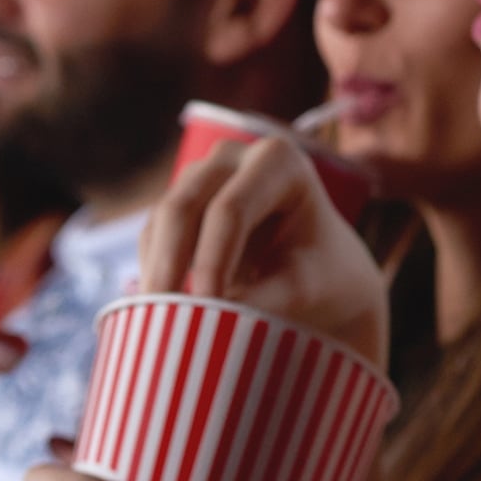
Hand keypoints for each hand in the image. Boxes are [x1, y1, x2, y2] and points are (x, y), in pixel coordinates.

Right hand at [139, 136, 387, 367]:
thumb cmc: (324, 276)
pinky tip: (158, 311)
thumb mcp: (304, 288)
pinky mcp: (182, 203)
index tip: (205, 310)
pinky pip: (155, 237)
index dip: (211, 261)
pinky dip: (155, 273)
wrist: (326, 275)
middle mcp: (233, 157)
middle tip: (160, 320)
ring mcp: (202, 175)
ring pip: (161, 222)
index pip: (230, 210)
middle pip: (183, 207)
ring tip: (157, 323)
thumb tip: (205, 318)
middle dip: (169, 266)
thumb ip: (260, 301)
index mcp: (278, 161)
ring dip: (157, 272)